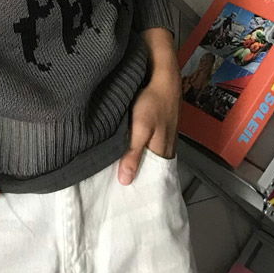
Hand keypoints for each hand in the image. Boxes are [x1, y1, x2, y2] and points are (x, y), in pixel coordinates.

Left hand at [118, 65, 181, 184]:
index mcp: (162, 155)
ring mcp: (162, 141)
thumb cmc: (152, 102)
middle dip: (130, 175)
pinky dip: (134, 150)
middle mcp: (164, 152)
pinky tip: (122, 149)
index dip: (133, 186)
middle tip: (108, 184)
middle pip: (146, 170)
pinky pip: (145, 147)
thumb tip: (125, 181)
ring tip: (110, 170)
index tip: (115, 194)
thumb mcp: (141, 128)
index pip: (148, 180)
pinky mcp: (157, 131)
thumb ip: (133, 153)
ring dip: (131, 162)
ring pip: (145, 158)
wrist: (163, 78)